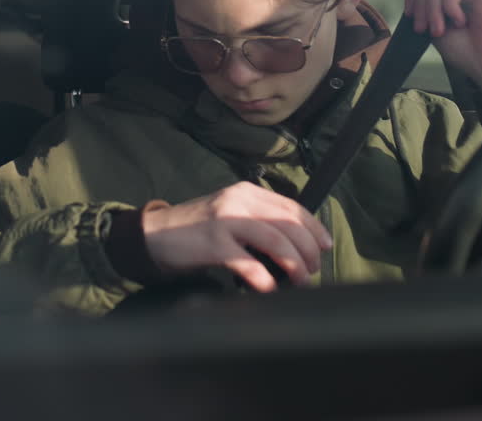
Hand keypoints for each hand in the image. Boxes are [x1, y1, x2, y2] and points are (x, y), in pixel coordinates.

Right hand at [142, 181, 333, 291]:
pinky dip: (263, 277)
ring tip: (300, 280)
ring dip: (294, 263)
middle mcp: (238, 201)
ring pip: (274, 240)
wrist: (155, 235)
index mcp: (246, 192)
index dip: (313, 228)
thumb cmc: (197, 230)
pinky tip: (269, 289)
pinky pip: (247, 261)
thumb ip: (258, 221)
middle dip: (308, 250)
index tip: (326, 246)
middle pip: (288, 224)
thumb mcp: (230, 215)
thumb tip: (297, 246)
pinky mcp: (212, 243)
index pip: (291, 206)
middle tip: (312, 270)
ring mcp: (225, 221)